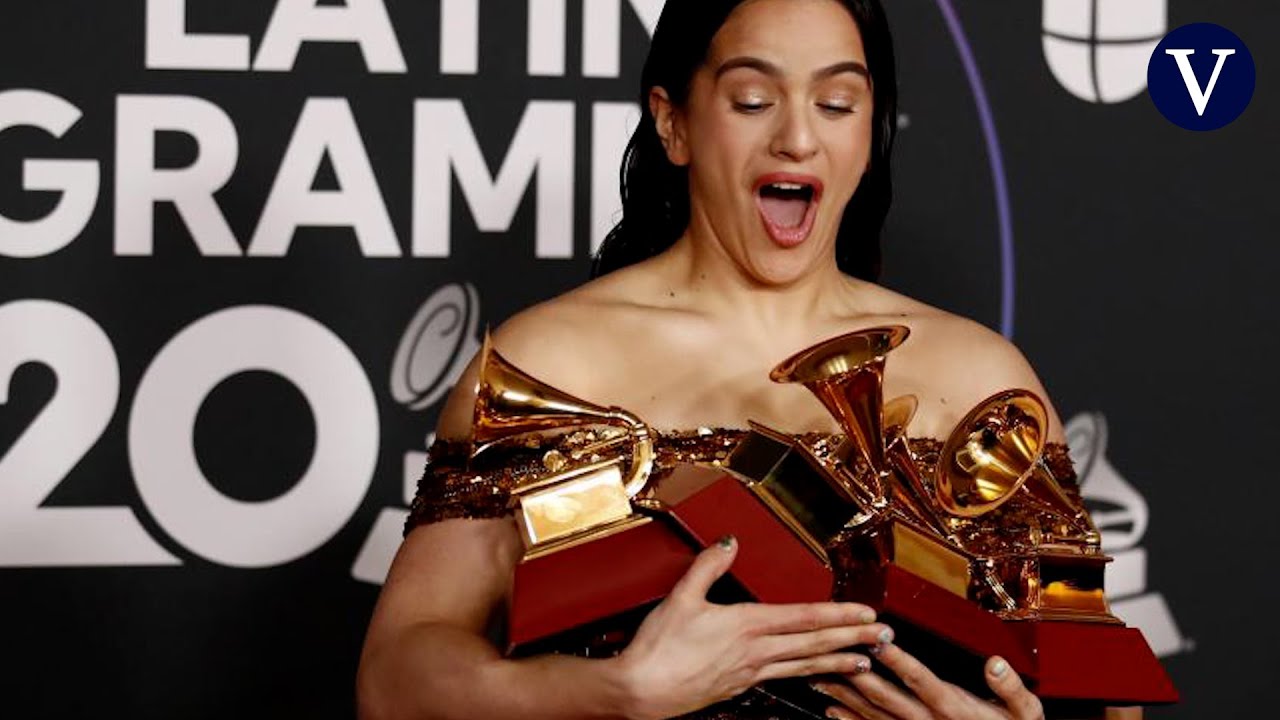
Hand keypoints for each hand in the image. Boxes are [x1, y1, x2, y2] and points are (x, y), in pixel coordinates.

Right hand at [614, 536, 893, 719]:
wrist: (640, 692)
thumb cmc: (658, 648)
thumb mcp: (681, 597)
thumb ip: (708, 566)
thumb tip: (730, 541)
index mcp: (746, 626)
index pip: (804, 618)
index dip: (839, 615)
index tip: (867, 614)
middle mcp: (755, 653)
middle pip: (814, 644)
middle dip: (852, 640)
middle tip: (885, 639)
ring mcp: (749, 674)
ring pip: (803, 666)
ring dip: (837, 663)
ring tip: (864, 662)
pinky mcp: (738, 688)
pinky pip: (783, 680)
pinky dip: (807, 677)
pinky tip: (816, 678)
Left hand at [812, 644, 1042, 719]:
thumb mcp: (1024, 712)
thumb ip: (1010, 688)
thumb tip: (996, 663)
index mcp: (955, 708)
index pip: (922, 680)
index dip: (899, 661)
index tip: (878, 641)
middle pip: (888, 698)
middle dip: (858, 676)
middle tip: (833, 654)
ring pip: (875, 715)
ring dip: (846, 697)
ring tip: (820, 677)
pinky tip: (831, 710)